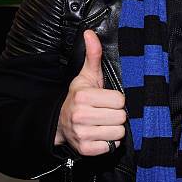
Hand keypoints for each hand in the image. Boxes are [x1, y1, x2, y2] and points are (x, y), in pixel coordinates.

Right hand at [55, 30, 125, 154]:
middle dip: (116, 115)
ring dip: (114, 129)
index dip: (116, 100)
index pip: (120, 100)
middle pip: (121, 117)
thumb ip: (93, 55)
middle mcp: (81, 115)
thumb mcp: (87, 76)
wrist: (60, 123)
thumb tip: (90, 32)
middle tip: (105, 112)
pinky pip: (112, 146)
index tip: (105, 99)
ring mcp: (82, 134)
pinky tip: (99, 134)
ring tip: (103, 123)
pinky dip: (109, 142)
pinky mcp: (86, 149)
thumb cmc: (79, 97)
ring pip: (119, 133)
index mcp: (83, 96)